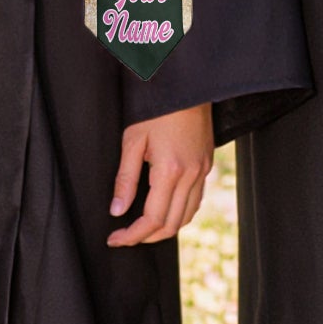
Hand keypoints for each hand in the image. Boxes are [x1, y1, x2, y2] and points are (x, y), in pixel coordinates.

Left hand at [107, 102, 213, 246]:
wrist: (187, 85)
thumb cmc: (157, 108)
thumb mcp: (133, 140)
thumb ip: (125, 179)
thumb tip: (117, 210)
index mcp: (170, 171)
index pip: (152, 219)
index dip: (132, 236)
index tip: (115, 238)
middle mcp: (191, 174)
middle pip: (171, 224)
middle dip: (147, 237)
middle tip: (126, 236)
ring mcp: (202, 170)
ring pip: (187, 215)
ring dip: (165, 228)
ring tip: (143, 228)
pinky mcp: (207, 163)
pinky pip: (196, 199)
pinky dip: (180, 212)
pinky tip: (165, 209)